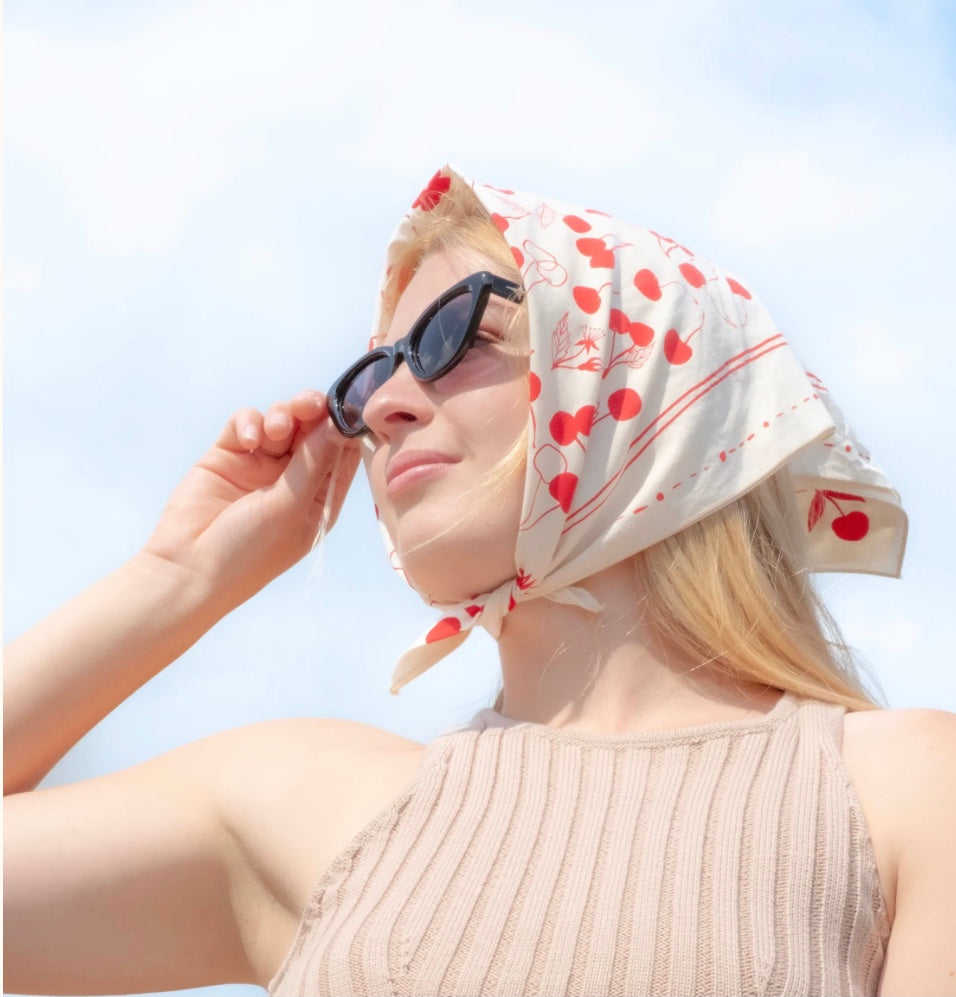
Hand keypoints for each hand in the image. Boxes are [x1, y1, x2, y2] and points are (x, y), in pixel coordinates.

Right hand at [143, 391, 359, 609]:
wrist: (188, 568)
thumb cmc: (249, 551)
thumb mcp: (290, 508)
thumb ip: (313, 464)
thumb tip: (338, 424)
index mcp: (318, 498)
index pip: (341, 454)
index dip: (345, 428)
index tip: (347, 409)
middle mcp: (292, 478)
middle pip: (312, 431)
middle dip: (314, 412)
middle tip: (311, 404)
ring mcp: (260, 465)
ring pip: (281, 421)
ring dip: (283, 415)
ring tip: (276, 429)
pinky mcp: (228, 454)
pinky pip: (245, 423)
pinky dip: (249, 422)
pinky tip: (248, 440)